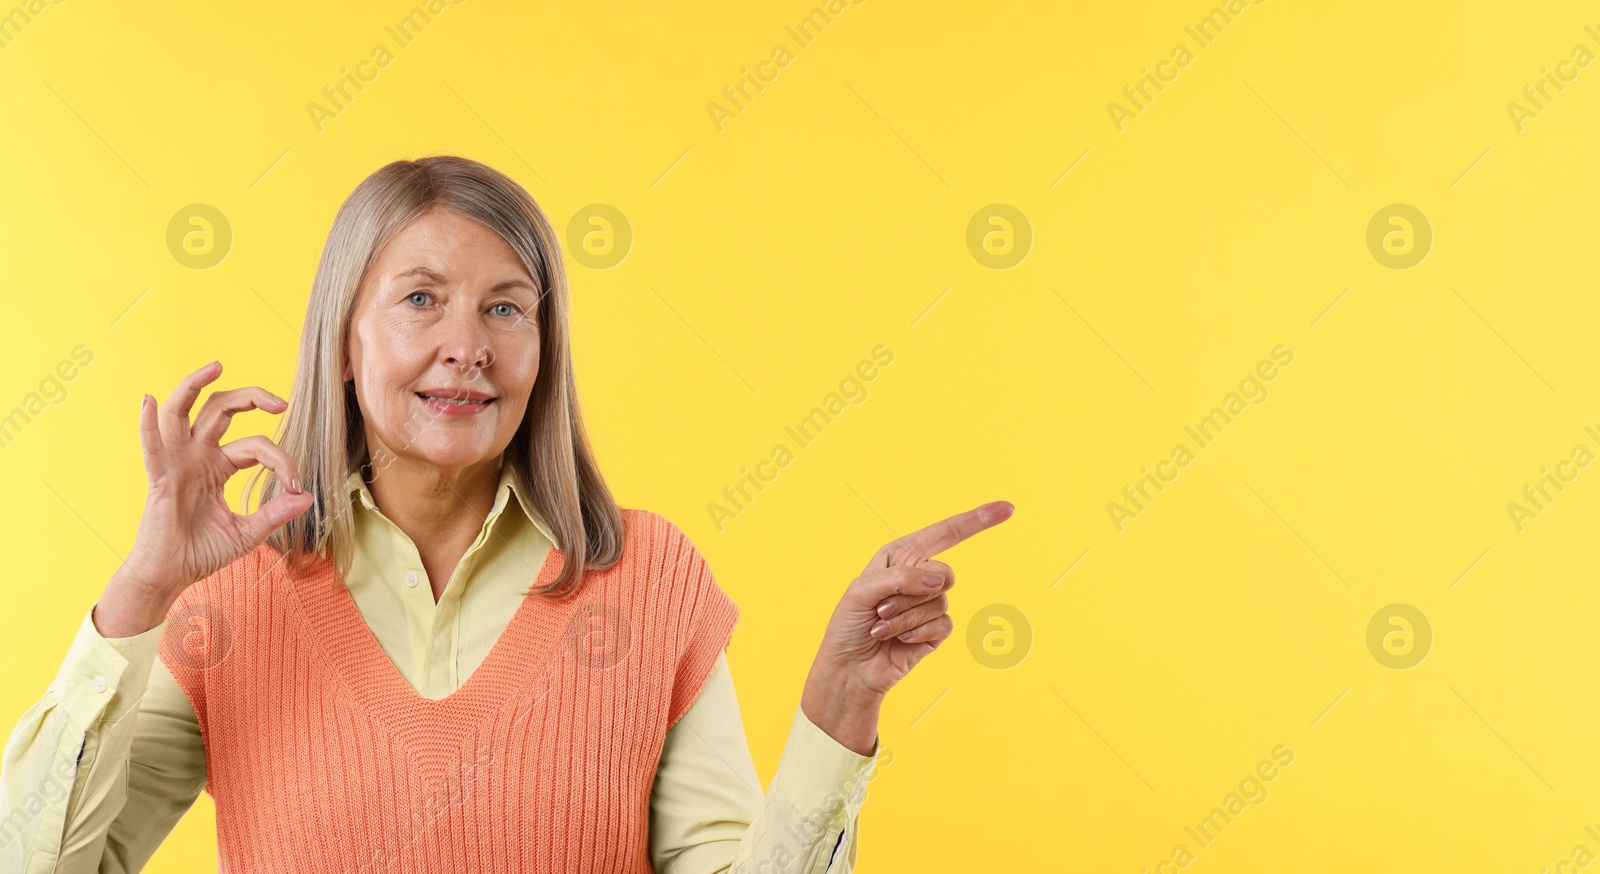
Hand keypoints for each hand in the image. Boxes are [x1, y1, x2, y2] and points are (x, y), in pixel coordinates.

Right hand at [95, 361, 313, 636]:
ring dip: (195, 386)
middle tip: (280, 402)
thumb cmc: (202, 553)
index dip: (281, 459)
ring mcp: (176, 464)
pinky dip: (148, 423)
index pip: (256, 445)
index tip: (296, 484)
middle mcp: (196, 456)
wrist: (171, 577)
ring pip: (182, 413)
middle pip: (220, 410)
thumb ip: (275, 514)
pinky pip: (152, 447)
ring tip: (215, 366)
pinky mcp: (159, 479)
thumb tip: (308, 497)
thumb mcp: (248, 533)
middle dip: (250, 397)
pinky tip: (150, 400)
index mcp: (218, 466)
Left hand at [801, 500, 1013, 754]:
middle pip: (944, 573)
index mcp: (900, 556)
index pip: (945, 533)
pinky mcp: (935, 631)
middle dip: (910, 594)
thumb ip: (901, 577)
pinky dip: (916, 633)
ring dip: (905, 618)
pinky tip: (897, 641)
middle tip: (881, 609)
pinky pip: (942, 625)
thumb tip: (940, 580)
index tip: (1007, 508)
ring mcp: (929, 605)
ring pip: (939, 602)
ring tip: (881, 628)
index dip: (977, 520)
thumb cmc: (848, 625)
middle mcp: (918, 576)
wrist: (849, 668)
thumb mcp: (862, 591)